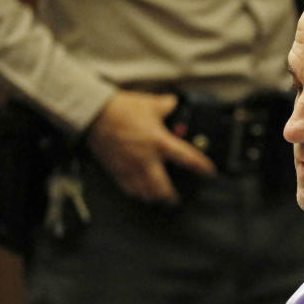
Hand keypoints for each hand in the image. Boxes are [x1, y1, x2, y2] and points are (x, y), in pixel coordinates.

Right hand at [86, 90, 215, 203]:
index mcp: (159, 142)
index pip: (187, 159)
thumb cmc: (120, 109)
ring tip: (159, 200)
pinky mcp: (116, 170)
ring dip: (155, 198)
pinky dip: (137, 194)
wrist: (93, 115)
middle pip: (163, 188)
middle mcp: (146, 160)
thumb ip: (166, 105)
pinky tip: (140, 194)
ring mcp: (130, 168)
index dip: (202, 167)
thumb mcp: (149, 104)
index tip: (210, 173)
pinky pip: (129, 189)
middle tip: (176, 200)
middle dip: (171, 197)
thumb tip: (174, 103)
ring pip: (145, 193)